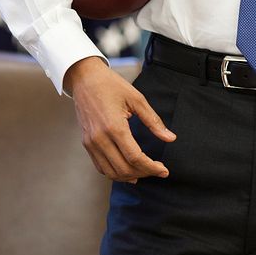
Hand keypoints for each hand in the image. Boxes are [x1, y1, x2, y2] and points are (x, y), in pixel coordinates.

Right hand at [64, 57, 175, 182]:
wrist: (84, 78)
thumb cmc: (111, 85)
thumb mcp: (137, 99)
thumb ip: (154, 121)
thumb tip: (171, 138)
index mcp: (114, 127)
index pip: (135, 158)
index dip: (152, 168)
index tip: (164, 170)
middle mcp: (100, 139)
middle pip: (124, 169)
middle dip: (144, 173)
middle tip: (158, 170)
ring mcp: (91, 143)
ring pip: (111, 172)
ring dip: (129, 176)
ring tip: (145, 171)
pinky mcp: (86, 143)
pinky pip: (100, 166)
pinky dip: (115, 172)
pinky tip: (127, 170)